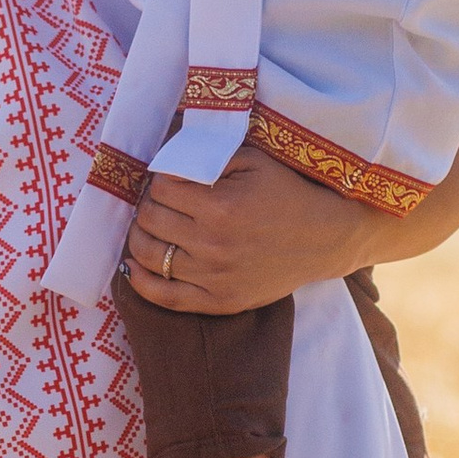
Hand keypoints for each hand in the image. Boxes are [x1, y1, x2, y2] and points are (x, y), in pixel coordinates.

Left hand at [125, 146, 377, 312]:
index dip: (159, 180)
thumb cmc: (286, 193)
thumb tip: (166, 156)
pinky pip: (164, 297)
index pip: (161, 188)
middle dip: (149, 206)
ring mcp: (214, 278)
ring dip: (140, 237)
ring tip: (148, 227)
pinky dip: (140, 281)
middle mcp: (213, 244)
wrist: (324, 239)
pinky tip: (134, 264)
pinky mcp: (219, 302)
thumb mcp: (252, 160)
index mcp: (220, 206)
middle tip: (159, 202)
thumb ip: (208, 155)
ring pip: (149, 256)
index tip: (168, 180)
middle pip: (150, 220)